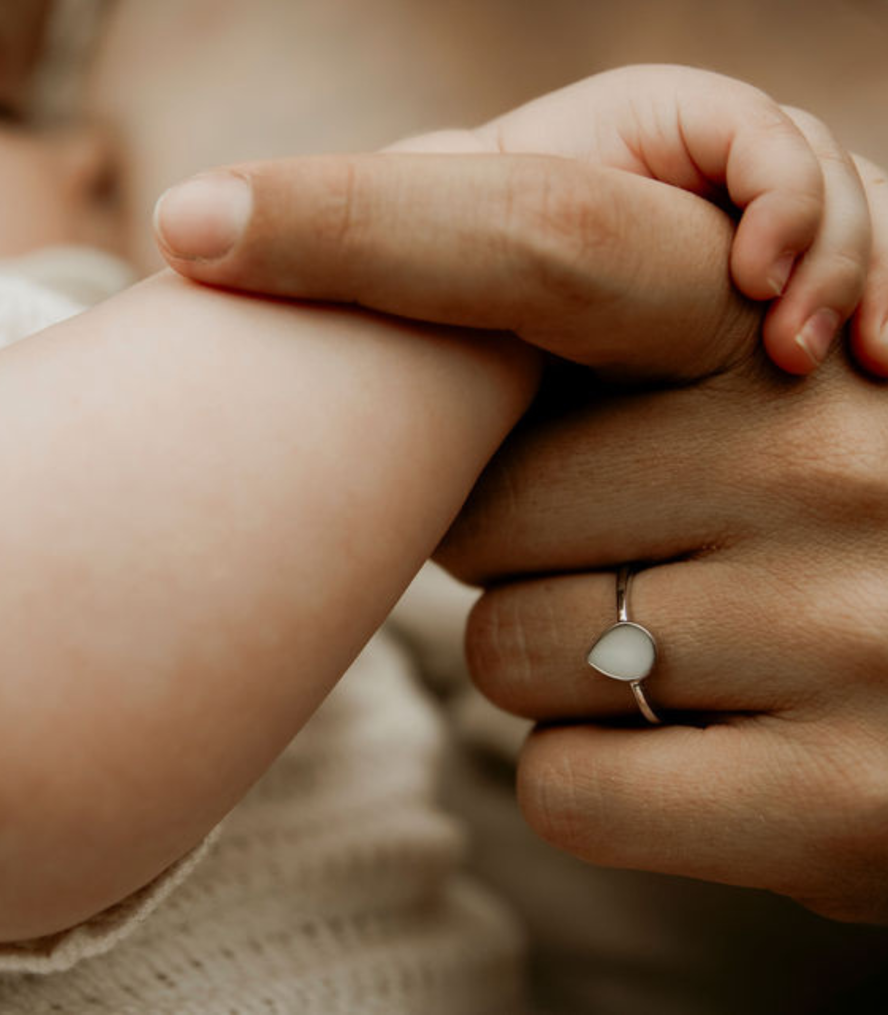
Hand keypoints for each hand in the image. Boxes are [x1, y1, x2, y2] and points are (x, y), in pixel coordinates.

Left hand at [150, 127, 887, 921]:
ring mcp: (845, 629)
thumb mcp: (737, 402)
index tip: (194, 218)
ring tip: (683, 648)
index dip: (352, 223)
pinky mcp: (843, 801)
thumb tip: (386, 377)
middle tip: (629, 551)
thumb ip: (607, 362)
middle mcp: (825, 456)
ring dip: (551, 660)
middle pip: (482, 506)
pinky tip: (700, 753)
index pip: (536, 245)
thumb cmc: (803, 526)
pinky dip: (596, 779)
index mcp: (776, 339)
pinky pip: (570, 784)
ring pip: (508, 651)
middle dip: (511, 546)